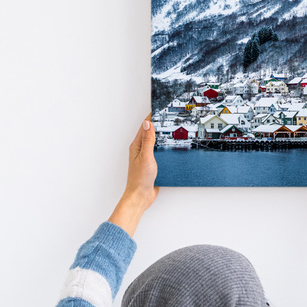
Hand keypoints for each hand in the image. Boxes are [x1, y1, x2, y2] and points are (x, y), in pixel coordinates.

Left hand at [108, 114, 158, 237]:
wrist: (141, 197)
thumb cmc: (140, 179)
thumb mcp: (146, 156)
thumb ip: (148, 140)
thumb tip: (147, 124)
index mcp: (137, 146)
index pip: (145, 127)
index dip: (152, 118)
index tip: (159, 110)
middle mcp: (141, 150)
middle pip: (150, 133)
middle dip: (157, 125)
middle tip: (166, 116)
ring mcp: (146, 157)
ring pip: (155, 143)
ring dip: (161, 136)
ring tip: (169, 128)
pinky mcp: (152, 165)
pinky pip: (159, 153)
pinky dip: (164, 148)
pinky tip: (170, 147)